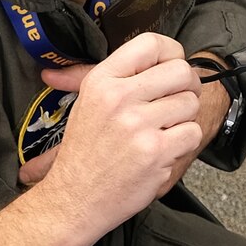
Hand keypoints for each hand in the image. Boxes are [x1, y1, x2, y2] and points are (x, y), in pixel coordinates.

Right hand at [28, 32, 205, 241]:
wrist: (74, 201)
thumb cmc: (83, 153)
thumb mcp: (82, 109)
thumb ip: (83, 83)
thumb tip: (53, 72)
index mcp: (102, 82)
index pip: (150, 44)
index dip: (170, 53)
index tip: (170, 68)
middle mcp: (119, 98)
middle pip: (181, 71)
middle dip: (186, 87)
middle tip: (174, 103)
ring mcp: (138, 125)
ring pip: (191, 103)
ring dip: (184, 119)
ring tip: (161, 132)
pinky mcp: (156, 151)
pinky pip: (192, 132)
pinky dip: (183, 144)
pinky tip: (162, 151)